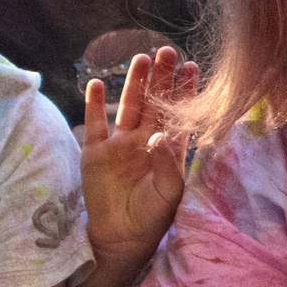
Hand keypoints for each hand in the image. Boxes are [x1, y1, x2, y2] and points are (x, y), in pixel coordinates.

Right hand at [79, 48, 198, 256]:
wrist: (122, 236)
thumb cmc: (153, 215)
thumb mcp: (169, 191)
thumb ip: (167, 163)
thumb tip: (158, 136)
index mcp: (169, 148)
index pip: (180, 112)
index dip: (185, 90)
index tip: (191, 66)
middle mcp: (145, 140)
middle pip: (154, 102)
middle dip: (161, 77)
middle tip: (168, 51)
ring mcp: (120, 143)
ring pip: (128, 106)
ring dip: (134, 83)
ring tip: (141, 58)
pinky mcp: (96, 152)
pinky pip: (95, 123)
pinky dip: (95, 104)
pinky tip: (97, 83)